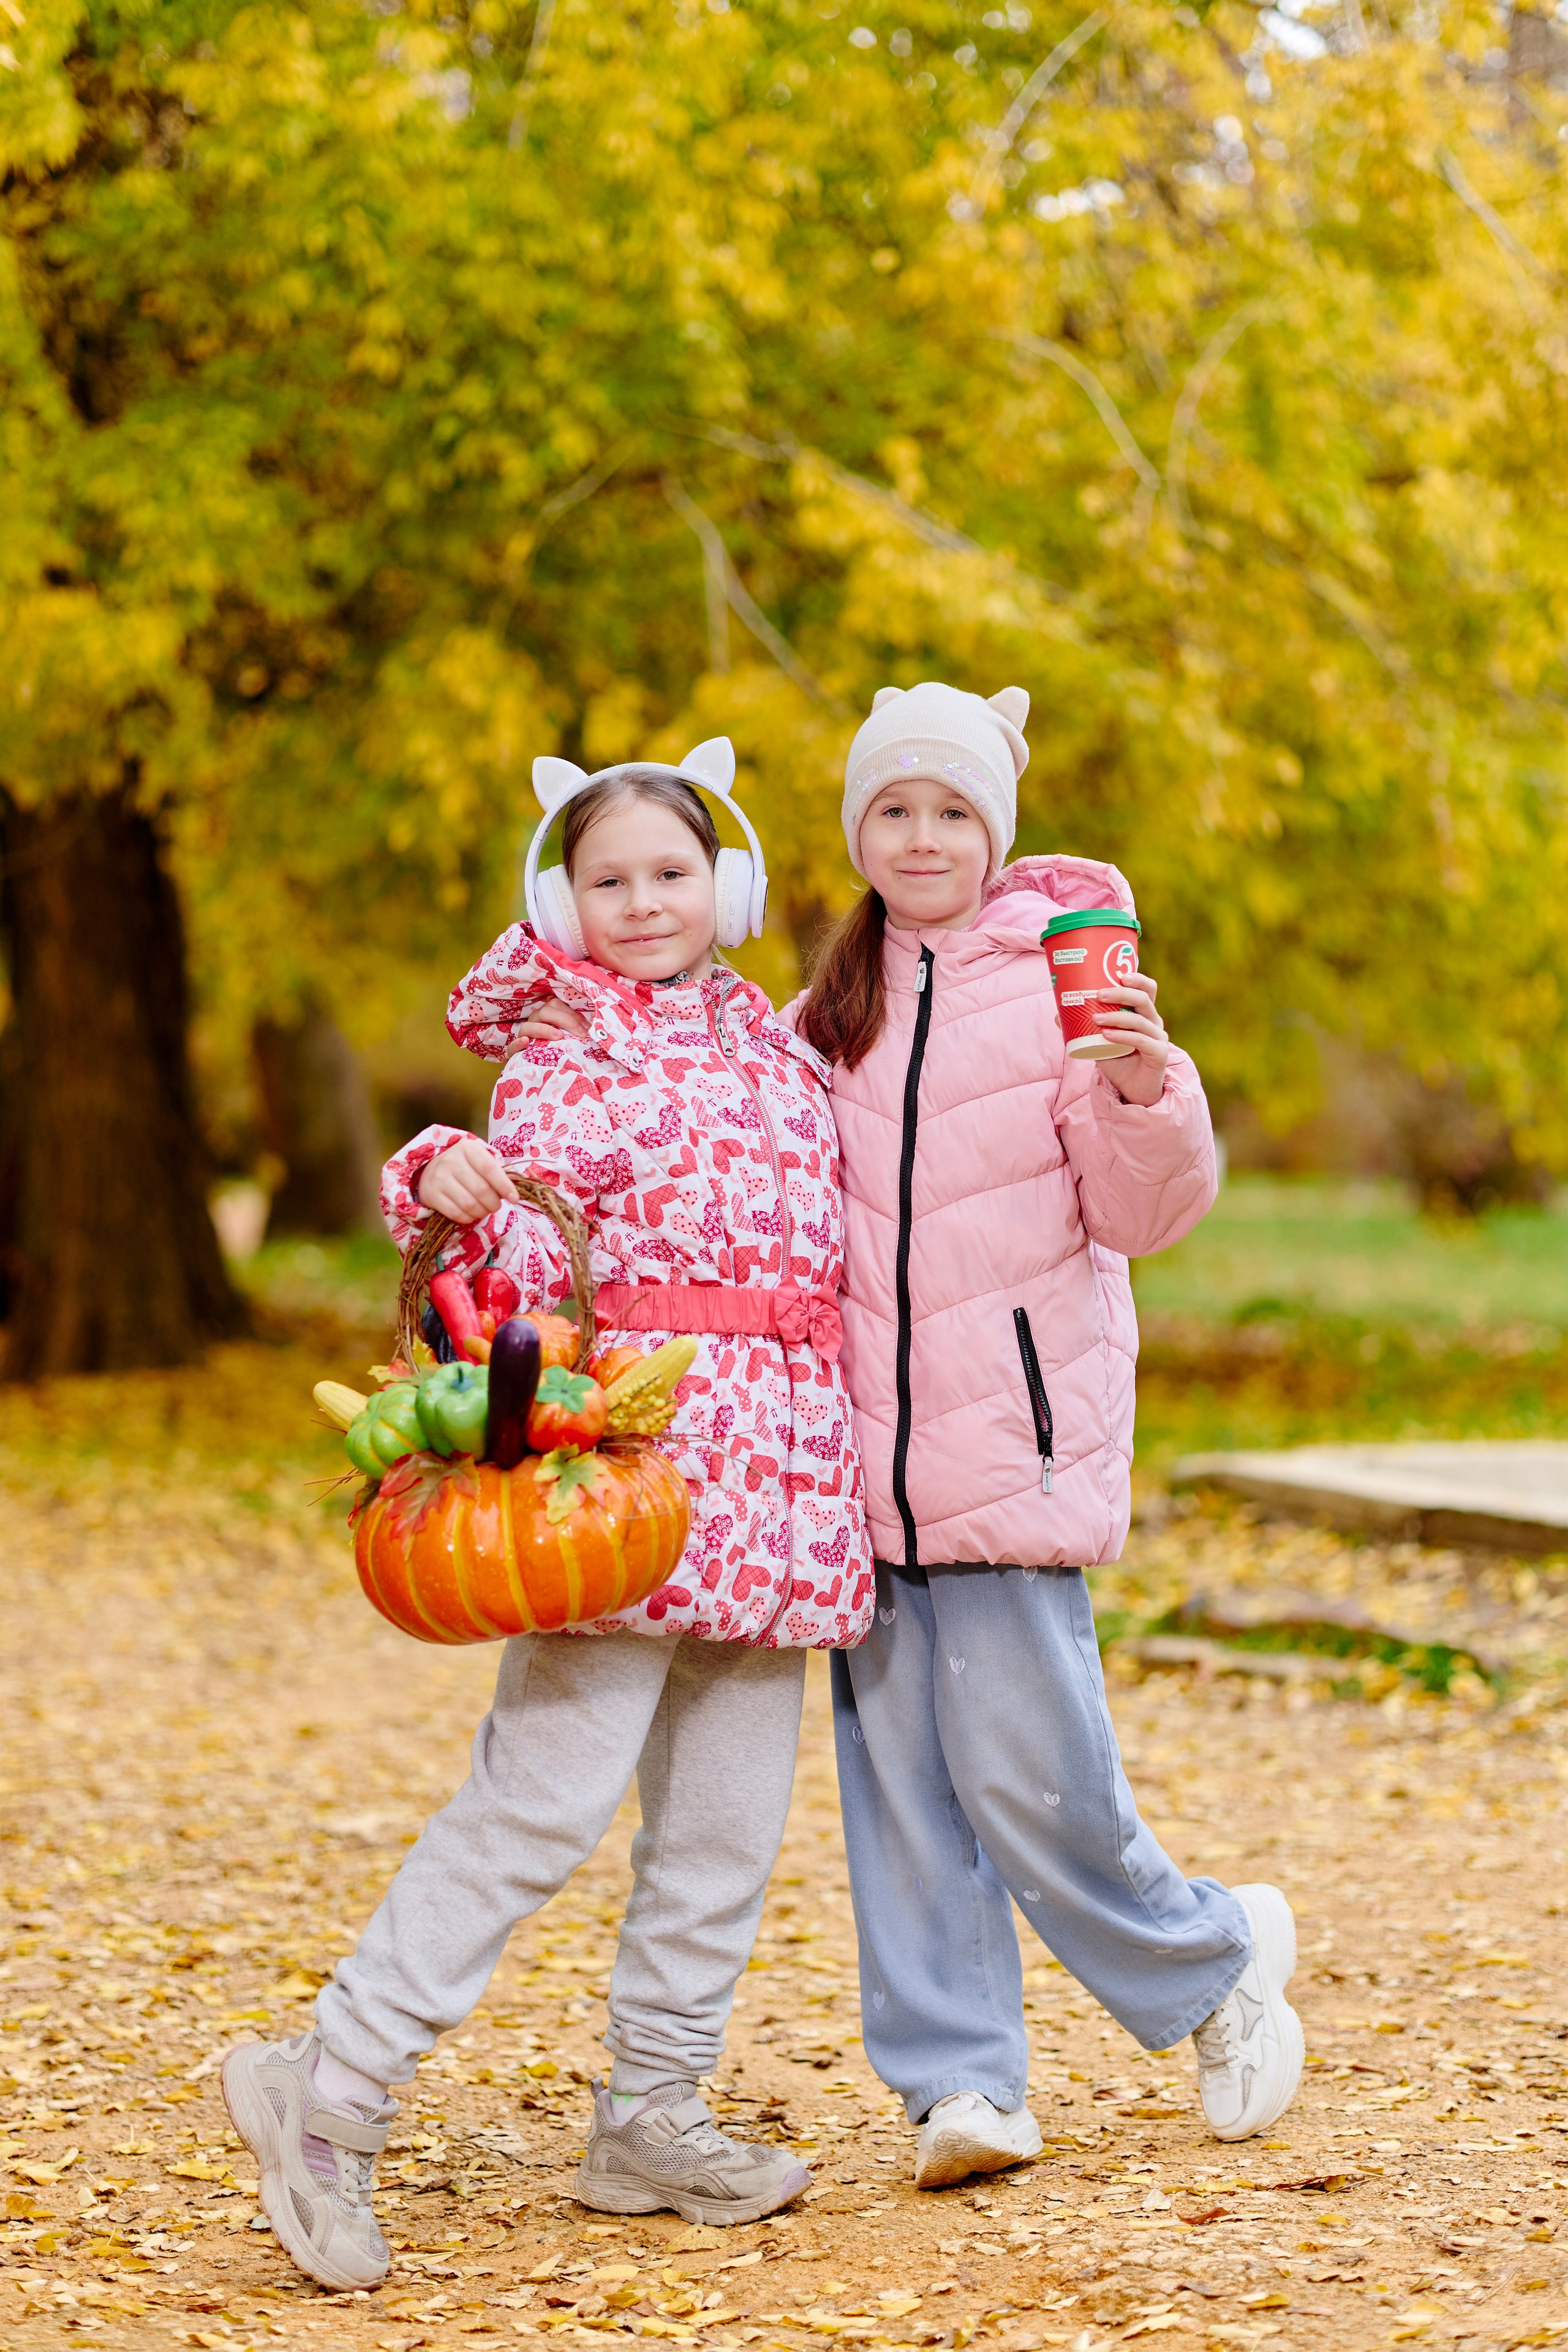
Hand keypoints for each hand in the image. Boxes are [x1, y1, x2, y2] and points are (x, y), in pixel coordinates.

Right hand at [416, 1137, 520, 1222]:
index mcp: (467, 1148)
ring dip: (482, 1212)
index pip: (489, 1168)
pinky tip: (471, 1214)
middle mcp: (450, 1160)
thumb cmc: (463, 1167)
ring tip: (485, 1210)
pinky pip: (456, 1214)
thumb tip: (514, 1193)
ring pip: (469, 1204)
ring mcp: (439, 1178)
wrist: (431, 1171)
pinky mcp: (431, 1195)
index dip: (504, 1186)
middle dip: (494, 1203)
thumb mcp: (479, 1160)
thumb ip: (496, 1172)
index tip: (514, 1198)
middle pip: (481, 1190)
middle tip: (496, 1206)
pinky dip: (468, 1218)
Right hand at [505, 1001, 589, 1051]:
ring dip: (544, 1029)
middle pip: (545, 1012)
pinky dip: (518, 1044)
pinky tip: (526, 1042)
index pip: (556, 1005)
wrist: (539, 1068)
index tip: (587, 1028)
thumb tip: (595, 1030)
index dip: (573, 1014)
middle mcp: (534, 1022)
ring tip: (559, 1036)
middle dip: (565, 1020)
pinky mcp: (514, 1052)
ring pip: (528, 1027)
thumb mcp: (568, 1037)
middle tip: (581, 1034)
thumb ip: (577, 1031)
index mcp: (546, 1016)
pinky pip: (512, 1046)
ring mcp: (523, 1036)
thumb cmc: (558, 1048)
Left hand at [1094, 971, 1169, 1106]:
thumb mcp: (1098, 1041)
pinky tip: (1107, 1035)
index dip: (1138, 979)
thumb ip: (1084, 1027)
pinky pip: (1141, 1040)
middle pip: (1143, 999)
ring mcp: (1158, 1037)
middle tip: (1099, 994)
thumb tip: (1058, 1015)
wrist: (1132, 1090)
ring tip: (1095, 1018)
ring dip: (1116, 1017)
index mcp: (1143, 1014)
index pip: (1147, 989)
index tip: (1120, 975)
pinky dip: (1123, 1036)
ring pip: (1140, 1020)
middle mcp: (1154, 1022)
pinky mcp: (1159, 1053)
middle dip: (1121, 993)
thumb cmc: (1118, 1061)